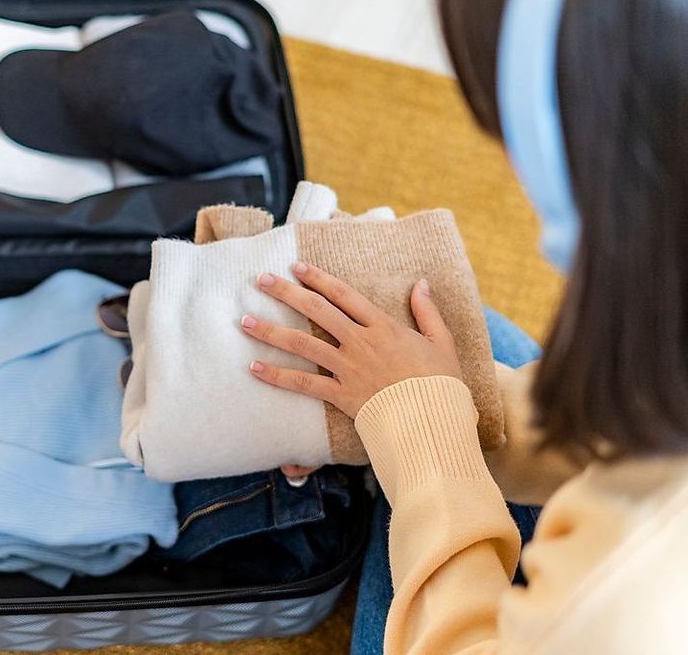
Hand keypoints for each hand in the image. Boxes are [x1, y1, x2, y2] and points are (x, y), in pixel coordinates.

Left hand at [242, 262, 462, 419]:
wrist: (436, 421)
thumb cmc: (442, 384)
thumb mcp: (442, 342)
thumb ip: (428, 311)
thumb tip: (421, 283)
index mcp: (384, 327)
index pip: (344, 295)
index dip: (318, 278)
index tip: (296, 266)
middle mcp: (361, 343)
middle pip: (317, 311)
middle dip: (286, 293)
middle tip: (261, 280)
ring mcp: (349, 369)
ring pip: (303, 344)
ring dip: (271, 331)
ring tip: (245, 322)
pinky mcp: (342, 395)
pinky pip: (304, 384)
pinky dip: (278, 376)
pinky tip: (255, 368)